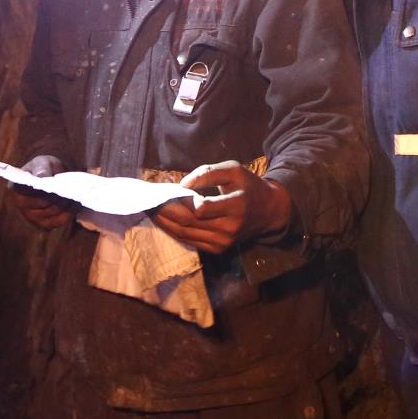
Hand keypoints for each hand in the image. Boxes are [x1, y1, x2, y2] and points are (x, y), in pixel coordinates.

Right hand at [8, 156, 75, 230]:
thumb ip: (41, 168)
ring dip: (65, 206)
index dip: (39, 191)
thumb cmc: (45, 168)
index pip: (24, 191)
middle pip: (40, 204)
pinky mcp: (44, 224)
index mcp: (16, 187)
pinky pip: (57, 222)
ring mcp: (31, 217)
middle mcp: (21, 204)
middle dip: (56, 198)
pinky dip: (68, 214)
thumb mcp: (43, 162)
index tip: (53, 187)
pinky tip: (75, 206)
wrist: (53, 178)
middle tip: (70, 192)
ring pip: (51, 214)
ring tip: (76, 197)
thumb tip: (41, 176)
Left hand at [151, 161, 291, 253]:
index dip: (182, 201)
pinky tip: (164, 222)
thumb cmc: (248, 186)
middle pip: (189, 223)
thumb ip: (207, 174)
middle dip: (166, 213)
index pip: (201, 209)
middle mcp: (230, 228)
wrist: (268, 211)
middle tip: (149, 202)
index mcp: (236, 206)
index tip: (168, 191)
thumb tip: (182, 185)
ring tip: (151, 211)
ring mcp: (224, 242)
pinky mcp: (218, 249)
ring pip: (186, 234)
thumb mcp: (233, 170)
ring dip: (165, 224)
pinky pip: (191, 241)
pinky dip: (175, 232)